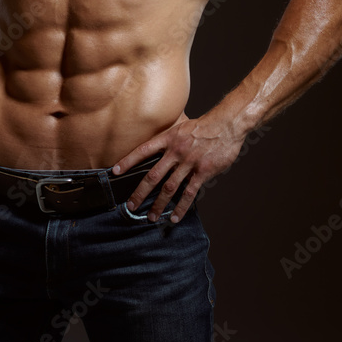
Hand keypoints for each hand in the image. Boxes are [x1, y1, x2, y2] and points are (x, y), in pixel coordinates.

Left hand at [111, 117, 245, 222]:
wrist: (226, 124)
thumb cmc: (204, 126)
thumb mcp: (182, 126)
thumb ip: (170, 139)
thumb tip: (158, 148)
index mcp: (168, 138)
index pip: (143, 150)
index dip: (127, 161)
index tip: (114, 172)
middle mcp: (175, 151)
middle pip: (153, 175)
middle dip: (140, 192)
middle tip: (131, 205)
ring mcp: (189, 162)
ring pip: (169, 187)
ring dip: (158, 204)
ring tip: (151, 216)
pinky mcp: (203, 172)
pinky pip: (189, 193)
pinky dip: (180, 207)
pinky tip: (174, 217)